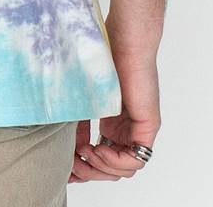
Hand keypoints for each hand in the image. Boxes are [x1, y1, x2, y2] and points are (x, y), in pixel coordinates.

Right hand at [69, 49, 158, 183]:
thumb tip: (64, 148)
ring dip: (102, 167)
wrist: (124, 40)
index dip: (84, 168)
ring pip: (124, 169)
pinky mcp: (147, 126)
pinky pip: (136, 160)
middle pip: (112, 168)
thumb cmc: (104, 59)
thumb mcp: (84, 99)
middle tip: (74, 166)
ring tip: (87, 151)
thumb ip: (76, 123)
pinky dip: (116, 161)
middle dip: (91, 171)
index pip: (101, 158)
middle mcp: (126, 130)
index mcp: (112, 123)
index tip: (66, 170)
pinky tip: (99, 147)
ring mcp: (138, 129)